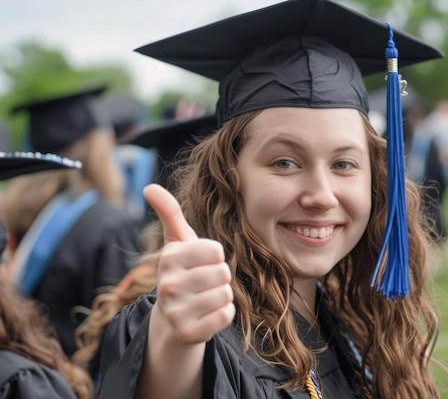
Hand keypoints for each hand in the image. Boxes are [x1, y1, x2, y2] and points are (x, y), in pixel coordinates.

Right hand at [144, 184, 234, 343]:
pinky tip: (207, 314)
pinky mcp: (188, 333)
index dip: (215, 256)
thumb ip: (169, 212)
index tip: (201, 262)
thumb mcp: (178, 241)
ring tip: (204, 298)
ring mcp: (176, 312)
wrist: (173, 318)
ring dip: (222, 296)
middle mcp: (167, 285)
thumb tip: (149, 187)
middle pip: (223, 273)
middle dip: (220, 277)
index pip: (216, 251)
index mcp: (168, 259)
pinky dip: (223, 314)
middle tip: (204, 283)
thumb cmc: (183, 271)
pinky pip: (226, 315)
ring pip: (225, 294)